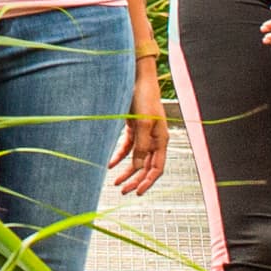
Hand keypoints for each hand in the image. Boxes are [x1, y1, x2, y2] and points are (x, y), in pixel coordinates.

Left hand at [111, 54, 169, 194]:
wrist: (136, 79)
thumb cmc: (144, 98)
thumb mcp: (142, 123)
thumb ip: (141, 146)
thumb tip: (138, 167)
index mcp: (161, 140)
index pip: (157, 168)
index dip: (148, 182)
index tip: (137, 192)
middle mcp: (154, 139)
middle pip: (146, 166)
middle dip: (135, 179)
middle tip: (123, 190)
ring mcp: (144, 134)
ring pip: (136, 159)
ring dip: (127, 171)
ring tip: (116, 182)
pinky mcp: (134, 128)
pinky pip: (127, 148)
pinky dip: (119, 157)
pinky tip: (110, 164)